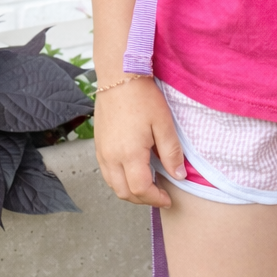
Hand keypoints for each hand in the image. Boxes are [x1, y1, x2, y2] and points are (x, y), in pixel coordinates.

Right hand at [93, 77, 185, 208]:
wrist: (119, 77)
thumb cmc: (142, 97)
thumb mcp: (164, 124)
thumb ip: (171, 153)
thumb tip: (178, 176)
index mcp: (129, 154)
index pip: (140, 190)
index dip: (155, 199)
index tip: (167, 198)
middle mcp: (111, 157)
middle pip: (124, 193)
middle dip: (142, 199)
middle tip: (159, 195)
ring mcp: (102, 152)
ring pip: (113, 185)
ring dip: (129, 191)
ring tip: (147, 185)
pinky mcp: (98, 145)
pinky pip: (107, 172)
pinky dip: (120, 180)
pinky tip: (133, 171)